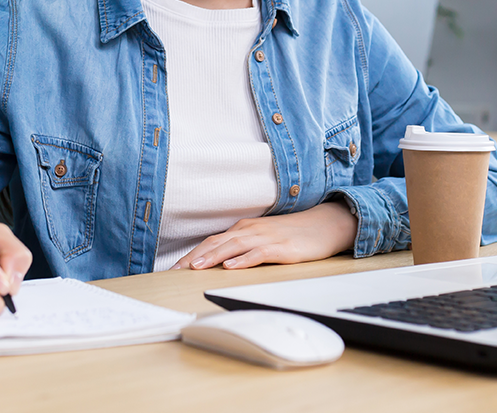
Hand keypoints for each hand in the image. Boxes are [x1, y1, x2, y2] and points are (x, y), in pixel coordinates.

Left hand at [172, 201, 357, 270]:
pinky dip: (244, 259)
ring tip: (196, 267)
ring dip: (213, 257)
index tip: (173, 269)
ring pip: (234, 246)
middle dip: (194, 257)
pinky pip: (259, 253)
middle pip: (217, 243)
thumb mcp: (262, 239)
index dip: (192, 255)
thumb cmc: (291, 234)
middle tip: (174, 271)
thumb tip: (219, 263)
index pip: (211, 242)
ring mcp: (266, 238)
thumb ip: (242, 247)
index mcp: (244, 229)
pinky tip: (232, 267)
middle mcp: (251, 230)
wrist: (323, 225)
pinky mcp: (281, 247)